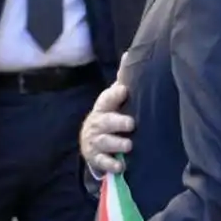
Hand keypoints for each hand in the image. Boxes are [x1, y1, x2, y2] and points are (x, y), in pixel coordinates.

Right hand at [80, 57, 134, 174]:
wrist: (90, 141)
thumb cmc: (108, 115)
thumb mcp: (112, 99)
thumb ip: (122, 80)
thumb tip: (130, 53)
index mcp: (103, 108)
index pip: (106, 100)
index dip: (114, 95)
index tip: (123, 90)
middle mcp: (98, 124)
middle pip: (105, 122)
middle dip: (117, 122)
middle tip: (130, 124)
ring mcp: (96, 141)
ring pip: (105, 142)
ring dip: (116, 144)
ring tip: (128, 145)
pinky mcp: (97, 158)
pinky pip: (103, 162)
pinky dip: (111, 165)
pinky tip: (121, 166)